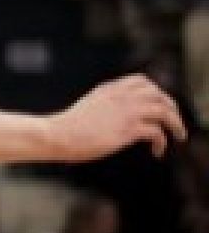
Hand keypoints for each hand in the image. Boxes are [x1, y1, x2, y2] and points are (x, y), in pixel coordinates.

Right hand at [49, 74, 185, 160]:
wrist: (55, 135)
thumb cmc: (65, 128)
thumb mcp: (87, 108)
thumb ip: (104, 106)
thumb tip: (112, 119)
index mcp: (109, 89)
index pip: (141, 81)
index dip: (156, 92)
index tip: (159, 105)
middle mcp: (120, 97)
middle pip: (159, 94)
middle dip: (171, 107)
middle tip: (174, 123)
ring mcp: (125, 112)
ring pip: (164, 110)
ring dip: (176, 124)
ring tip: (178, 136)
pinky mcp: (127, 129)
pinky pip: (157, 132)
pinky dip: (162, 142)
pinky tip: (157, 151)